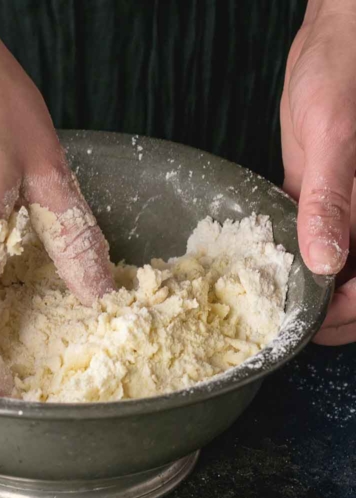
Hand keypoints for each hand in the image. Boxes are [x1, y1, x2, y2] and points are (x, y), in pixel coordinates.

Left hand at [281, 0, 355, 344]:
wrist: (336, 46)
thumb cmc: (346, 73)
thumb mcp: (335, 137)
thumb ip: (333, 199)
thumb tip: (326, 261)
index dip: (346, 316)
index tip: (309, 330)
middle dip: (329, 317)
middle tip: (286, 329)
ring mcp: (350, 215)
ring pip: (339, 273)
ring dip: (312, 297)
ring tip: (274, 311)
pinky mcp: (325, 203)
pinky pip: (316, 244)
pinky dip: (297, 264)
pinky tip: (271, 273)